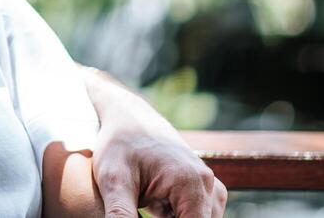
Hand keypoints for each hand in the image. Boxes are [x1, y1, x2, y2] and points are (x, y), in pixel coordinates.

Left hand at [82, 69, 226, 217]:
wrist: (126, 116)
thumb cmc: (118, 145)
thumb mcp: (113, 182)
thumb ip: (121, 216)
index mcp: (191, 183)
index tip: (147, 214)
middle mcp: (208, 185)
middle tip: (144, 205)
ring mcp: (209, 186)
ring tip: (147, 202)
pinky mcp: (203, 188)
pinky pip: (196, 215)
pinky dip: (176, 217)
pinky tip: (152, 205)